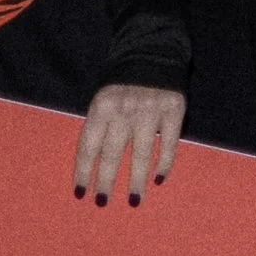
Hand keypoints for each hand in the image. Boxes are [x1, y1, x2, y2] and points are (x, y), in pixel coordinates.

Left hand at [73, 84, 185, 205]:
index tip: (81, 193)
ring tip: (133, 200)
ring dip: (136, 180)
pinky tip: (159, 178)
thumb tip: (93, 164)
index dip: (84, 172)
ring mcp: (151, 111)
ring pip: (141, 153)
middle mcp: (124, 110)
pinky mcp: (174, 110)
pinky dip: (164, 162)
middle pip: (112, 154)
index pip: (88, 146)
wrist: (153, 52)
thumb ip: (99, 125)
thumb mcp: (102, 99)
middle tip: (103, 203)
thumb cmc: (122, 83)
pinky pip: (169, 143)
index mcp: (101, 107)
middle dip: (106, 181)